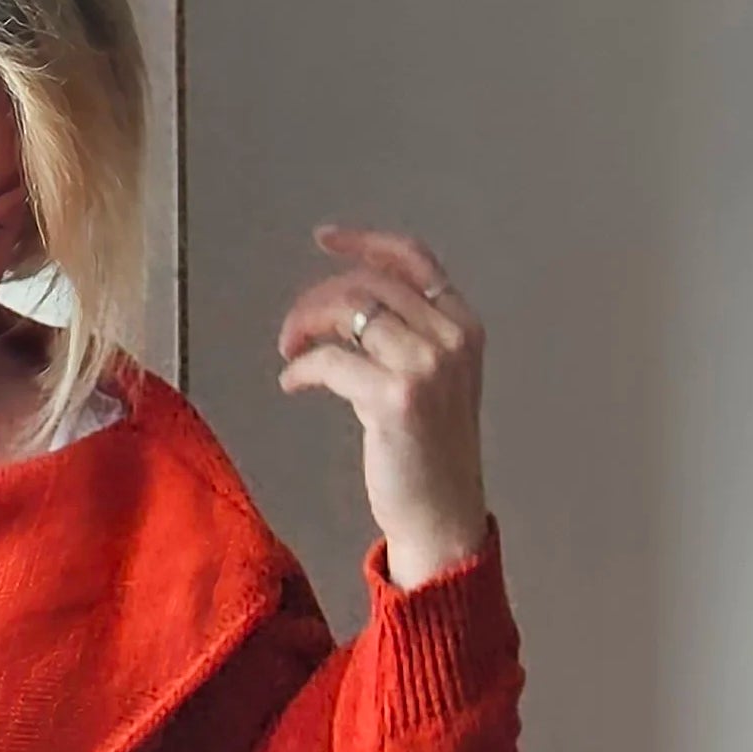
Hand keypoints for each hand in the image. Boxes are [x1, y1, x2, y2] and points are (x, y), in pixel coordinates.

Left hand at [275, 223, 490, 590]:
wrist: (442, 513)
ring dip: (304, 326)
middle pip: (369, 283)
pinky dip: (301, 368)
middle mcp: (451, 337)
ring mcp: (427, 365)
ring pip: (347, 311)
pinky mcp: (396, 397)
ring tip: (289, 352)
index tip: (325, 238)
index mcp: (464, 325)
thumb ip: (406, 336)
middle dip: (317, 298)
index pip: (414, 259)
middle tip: (292, 330)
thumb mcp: (433, 380)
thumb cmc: (429, 452)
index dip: (365, 242)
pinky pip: (328, 360)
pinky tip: (292, 383)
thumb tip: (346, 306)